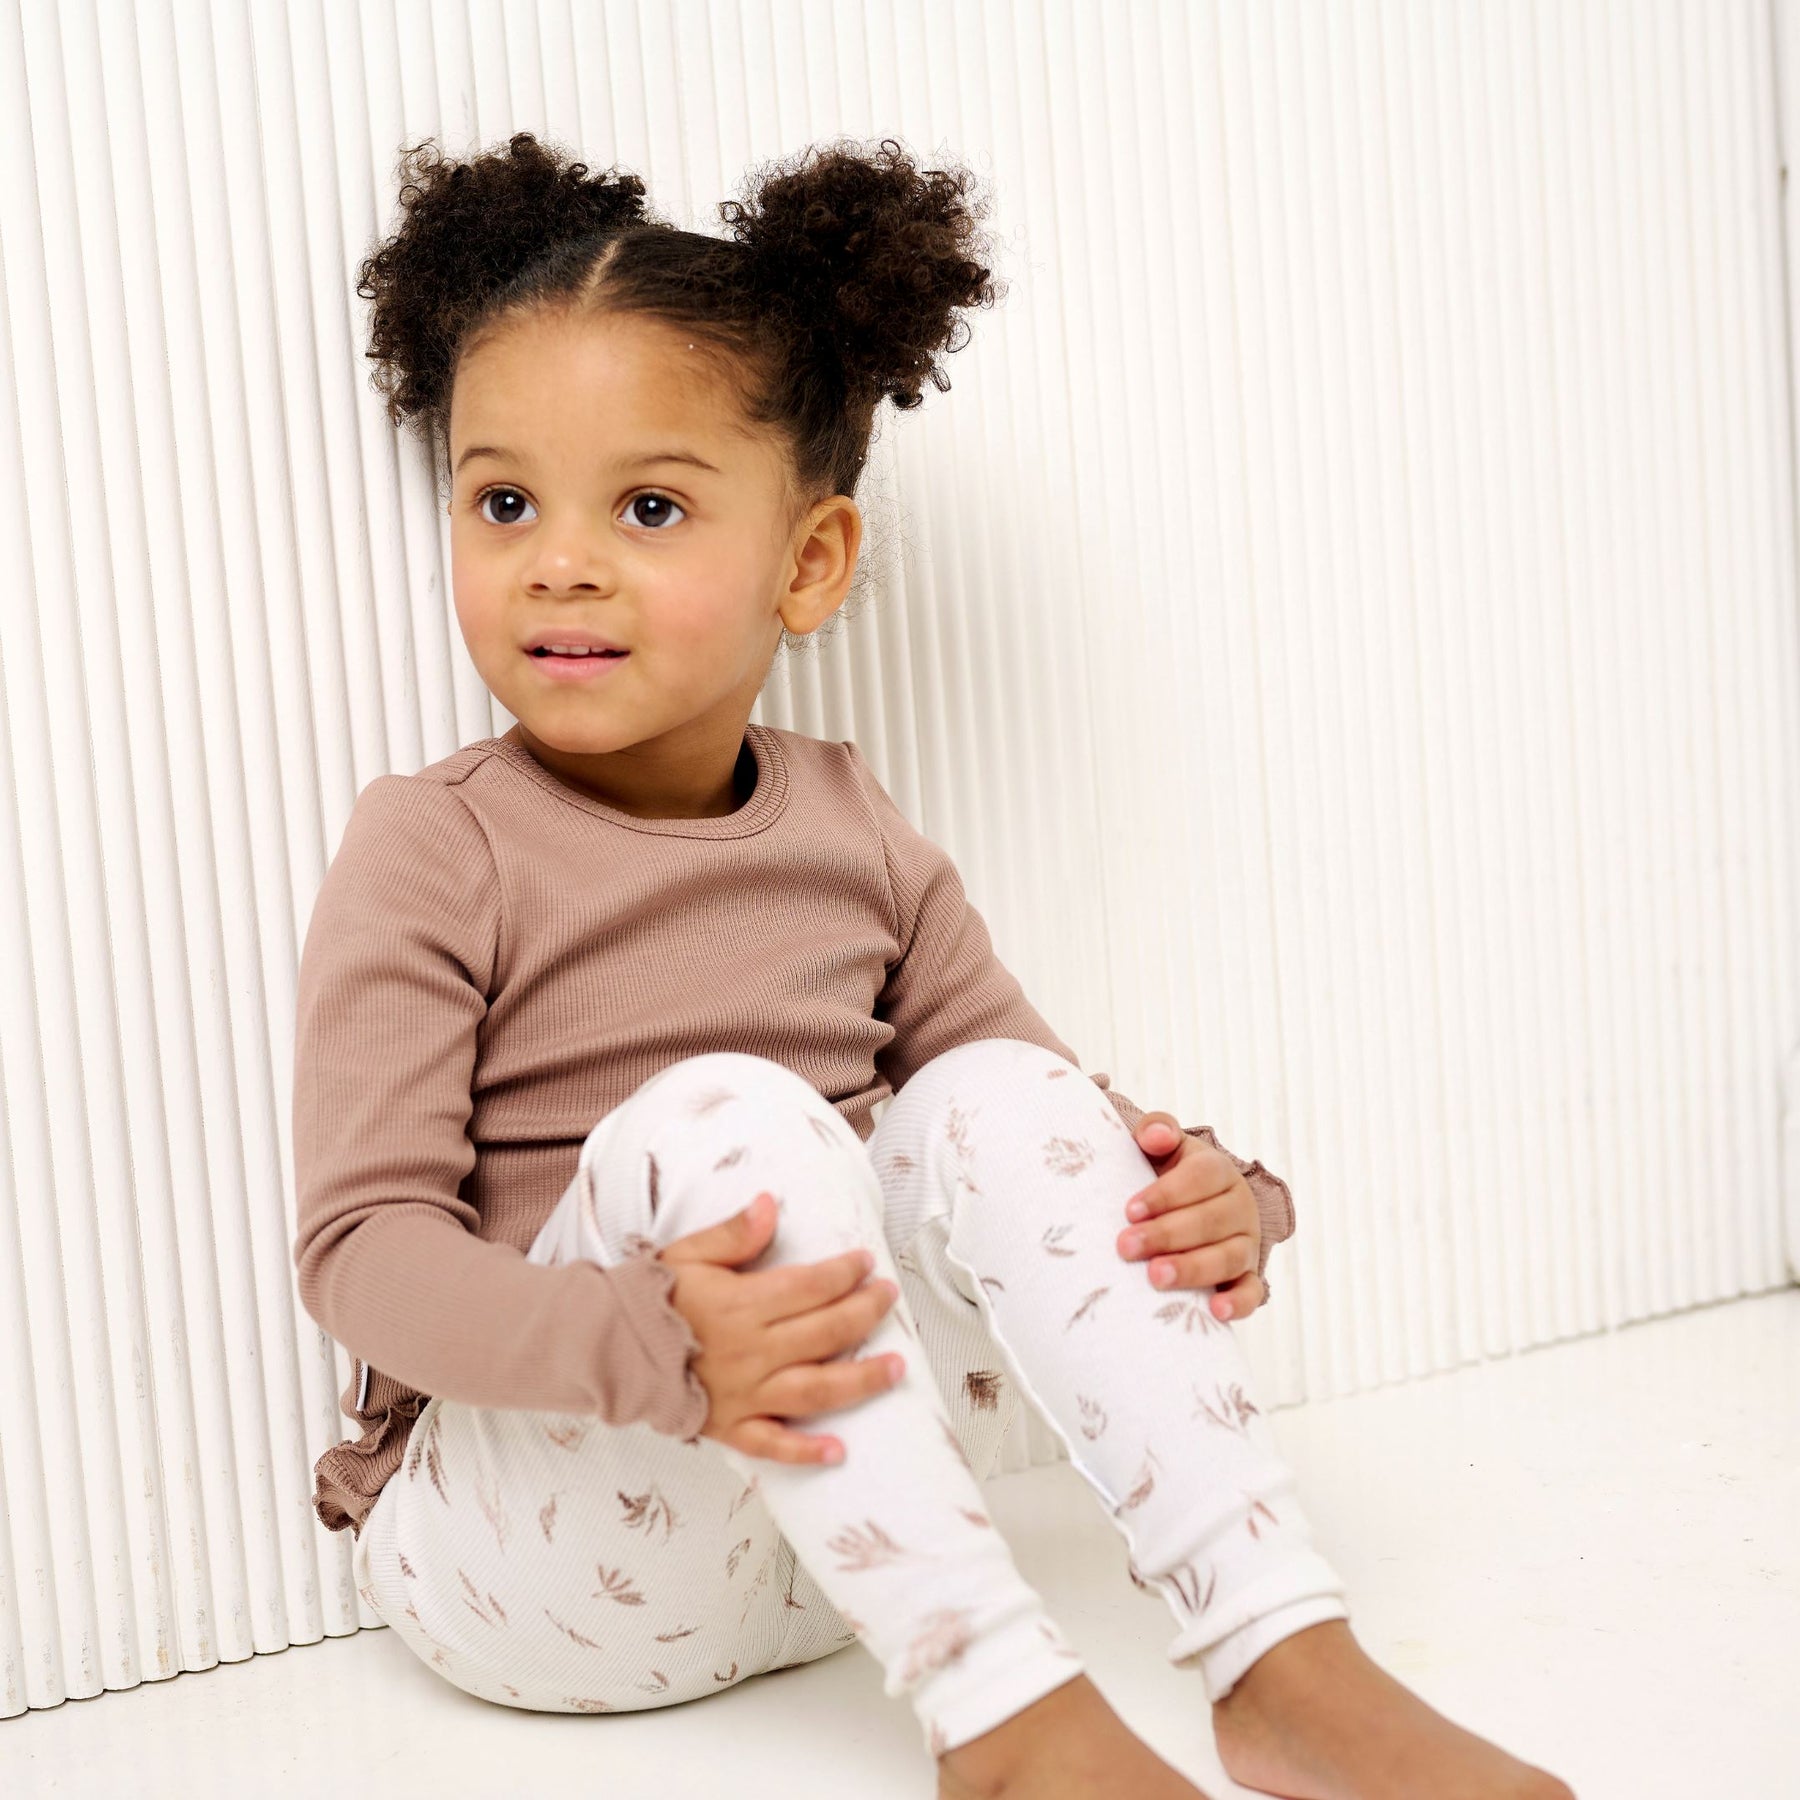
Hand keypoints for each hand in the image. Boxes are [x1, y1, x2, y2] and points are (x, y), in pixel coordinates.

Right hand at [657, 1192, 904, 1465]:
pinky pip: (772, 1446)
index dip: (844, 1272)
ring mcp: (744, 1394)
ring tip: (897, 1367)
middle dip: (864, 1313)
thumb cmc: (652, 1298)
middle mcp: (751, 1352)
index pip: (809, 1287)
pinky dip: (806, 1452)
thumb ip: (732, 1233)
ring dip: (860, 1380)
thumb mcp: (688, 1253)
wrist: (608, 1348)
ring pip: (814, 1390)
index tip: (866, 1262)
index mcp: (742, 1306)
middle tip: (889, 1297)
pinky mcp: (730, 1427)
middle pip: (824, 1333)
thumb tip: (769, 1204)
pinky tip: (839, 1451)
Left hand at [1116, 1115, 1264, 1319]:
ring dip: (1192, 1268)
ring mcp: (1247, 1244)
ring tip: (1155, 1277)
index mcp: (1218, 1171)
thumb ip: (1157, 1131)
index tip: (1129, 1210)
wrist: (1190, 1207)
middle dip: (1166, 1235)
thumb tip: (1156, 1136)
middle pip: (1210, 1220)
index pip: (1200, 1177)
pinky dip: (1238, 1303)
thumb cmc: (1166, 1175)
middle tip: (1126, 1246)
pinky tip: (1215, 1310)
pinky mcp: (1248, 1277)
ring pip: (1228, 1257)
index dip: (1166, 1193)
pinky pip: (1252, 1292)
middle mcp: (1239, 1206)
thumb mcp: (1162, 1148)